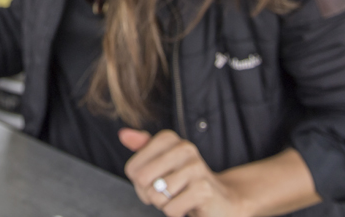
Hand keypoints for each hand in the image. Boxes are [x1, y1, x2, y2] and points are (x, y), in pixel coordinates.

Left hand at [121, 129, 247, 216]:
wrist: (221, 200)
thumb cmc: (184, 181)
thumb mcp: (162, 161)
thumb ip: (142, 147)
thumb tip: (123, 134)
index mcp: (169, 139)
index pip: (132, 168)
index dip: (138, 183)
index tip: (155, 182)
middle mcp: (183, 148)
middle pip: (141, 180)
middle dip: (149, 194)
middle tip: (166, 194)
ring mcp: (195, 167)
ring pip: (156, 196)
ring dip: (164, 204)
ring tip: (179, 198)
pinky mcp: (203, 189)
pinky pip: (171, 208)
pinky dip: (175, 213)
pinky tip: (187, 205)